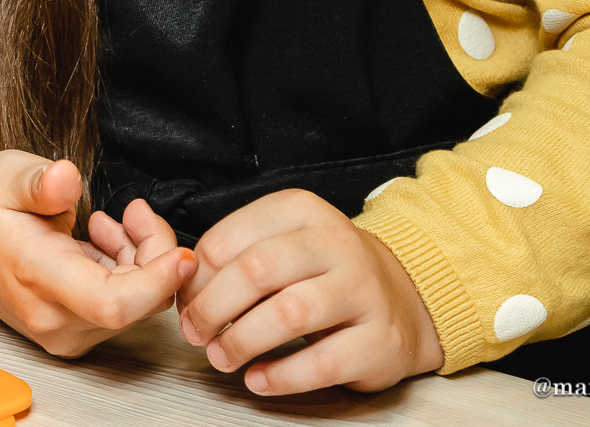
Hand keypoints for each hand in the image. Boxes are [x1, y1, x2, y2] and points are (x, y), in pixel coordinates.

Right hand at [0, 149, 192, 357]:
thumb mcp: (6, 175)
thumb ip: (40, 182)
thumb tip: (66, 176)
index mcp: (37, 278)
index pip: (115, 304)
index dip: (159, 280)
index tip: (183, 252)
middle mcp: (53, 319)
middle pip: (136, 304)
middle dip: (153, 254)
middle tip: (133, 210)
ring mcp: (61, 331)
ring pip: (134, 307)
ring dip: (139, 262)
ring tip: (109, 222)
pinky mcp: (69, 330)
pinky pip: (120, 309)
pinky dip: (125, 274)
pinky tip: (102, 242)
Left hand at [177, 188, 441, 394]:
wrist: (404, 298)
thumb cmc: (325, 272)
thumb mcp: (284, 243)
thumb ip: (236, 255)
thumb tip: (184, 285)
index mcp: (301, 211)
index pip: (229, 239)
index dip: (196, 278)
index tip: (184, 303)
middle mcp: (336, 243)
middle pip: (256, 272)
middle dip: (212, 308)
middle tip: (195, 333)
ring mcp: (364, 290)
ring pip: (289, 314)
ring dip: (242, 341)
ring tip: (221, 358)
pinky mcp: (381, 340)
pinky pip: (323, 362)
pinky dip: (282, 375)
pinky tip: (259, 379)